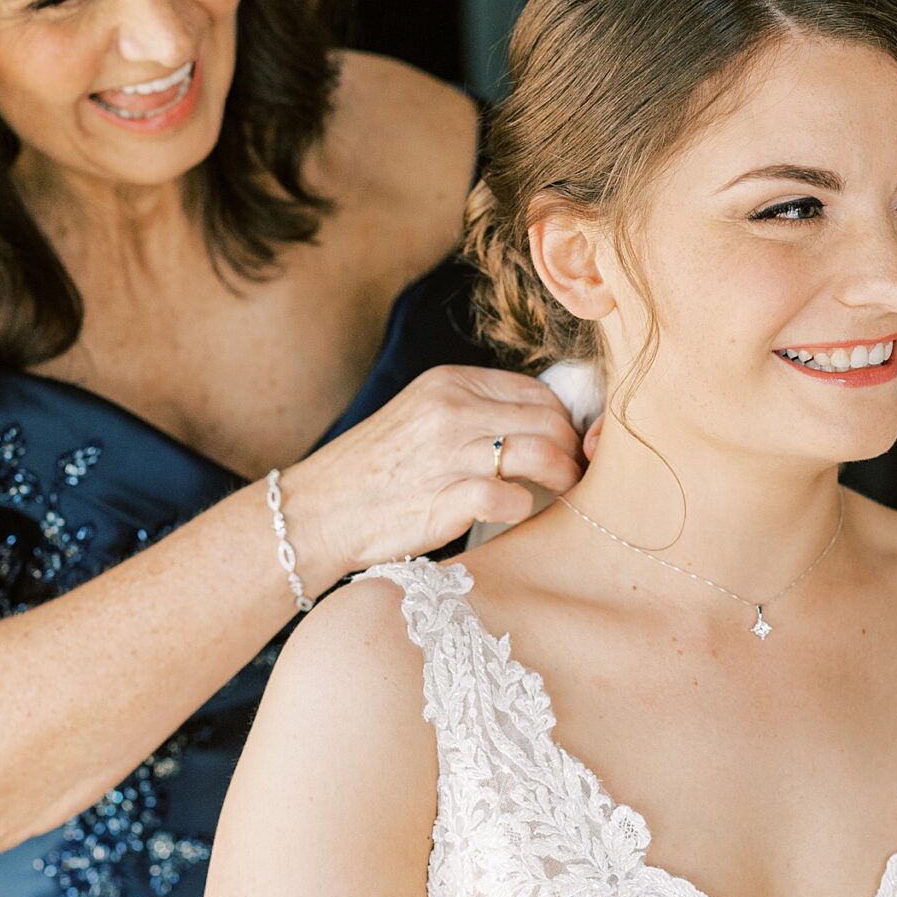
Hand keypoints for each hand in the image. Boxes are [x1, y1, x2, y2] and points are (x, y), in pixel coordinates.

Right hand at [287, 365, 586, 586]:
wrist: (318, 510)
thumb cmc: (374, 470)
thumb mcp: (421, 416)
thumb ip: (474, 412)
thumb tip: (541, 427)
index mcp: (449, 383)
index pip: (537, 391)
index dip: (566, 420)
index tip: (572, 445)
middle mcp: (451, 411)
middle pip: (549, 421)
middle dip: (574, 450)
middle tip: (578, 474)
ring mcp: (448, 454)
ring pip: (541, 454)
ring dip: (564, 478)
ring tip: (565, 494)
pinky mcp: (445, 500)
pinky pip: (511, 498)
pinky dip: (524, 508)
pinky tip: (517, 513)